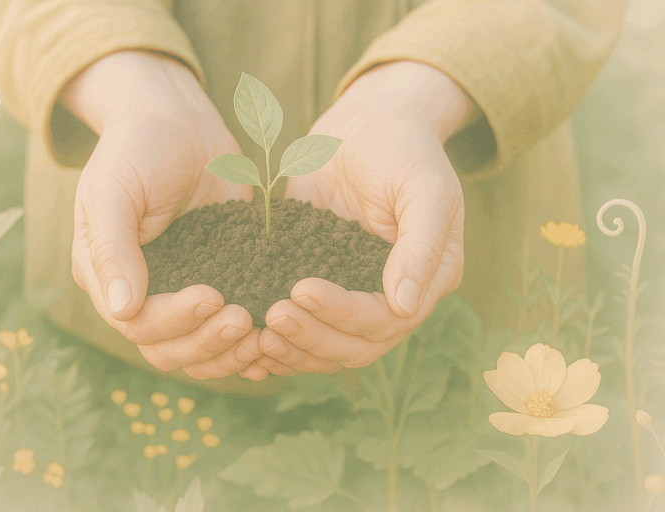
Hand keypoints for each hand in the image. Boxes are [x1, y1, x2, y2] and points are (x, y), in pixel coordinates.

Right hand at [65, 51, 261, 379]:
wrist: (180, 122)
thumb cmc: (138, 147)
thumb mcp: (113, 190)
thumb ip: (111, 247)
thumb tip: (121, 310)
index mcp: (107, 277)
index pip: (138, 324)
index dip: (175, 320)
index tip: (212, 296)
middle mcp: (141, 294)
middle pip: (169, 349)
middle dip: (207, 342)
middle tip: (243, 318)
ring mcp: (180, 291)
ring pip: (200, 349)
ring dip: (229, 351)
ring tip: (263, 334)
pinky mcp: (218, 280)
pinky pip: (227, 328)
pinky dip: (247, 341)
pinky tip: (273, 339)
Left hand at [246, 62, 476, 378]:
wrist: (369, 121)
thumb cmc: (404, 148)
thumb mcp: (425, 188)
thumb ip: (422, 246)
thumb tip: (404, 307)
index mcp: (425, 281)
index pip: (385, 321)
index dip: (343, 314)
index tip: (301, 290)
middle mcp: (390, 298)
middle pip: (353, 346)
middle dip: (312, 338)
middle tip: (272, 317)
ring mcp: (352, 293)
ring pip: (325, 345)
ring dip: (293, 347)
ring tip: (256, 334)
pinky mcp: (318, 280)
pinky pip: (302, 323)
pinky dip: (280, 339)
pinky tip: (248, 338)